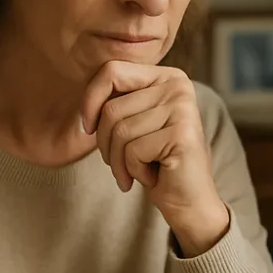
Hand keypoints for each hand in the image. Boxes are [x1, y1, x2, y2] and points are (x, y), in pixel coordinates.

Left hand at [80, 61, 228, 255]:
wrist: (188, 201)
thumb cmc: (155, 163)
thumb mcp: (133, 123)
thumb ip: (115, 102)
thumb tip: (84, 104)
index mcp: (167, 76)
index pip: (111, 71)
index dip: (90, 101)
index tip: (88, 128)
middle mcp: (179, 86)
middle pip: (112, 108)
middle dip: (105, 143)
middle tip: (122, 163)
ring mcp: (183, 109)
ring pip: (120, 131)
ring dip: (119, 162)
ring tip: (137, 170)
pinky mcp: (182, 135)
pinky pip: (134, 151)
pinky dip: (134, 171)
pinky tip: (153, 176)